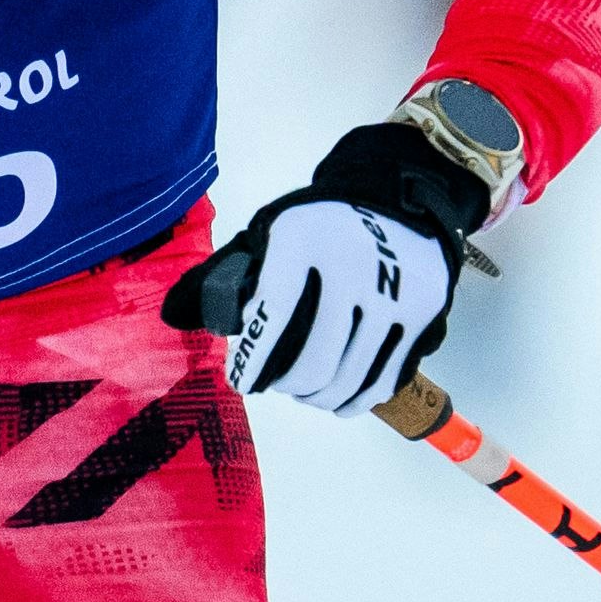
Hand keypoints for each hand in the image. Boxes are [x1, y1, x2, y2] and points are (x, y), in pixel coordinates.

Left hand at [162, 122, 487, 414]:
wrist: (400, 200)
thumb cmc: (321, 228)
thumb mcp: (271, 234)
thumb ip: (225, 275)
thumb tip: (177, 317)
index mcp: (305, 239)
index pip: (273, 311)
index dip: (252, 357)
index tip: (240, 381)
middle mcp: (354, 266)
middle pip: (313, 358)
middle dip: (285, 383)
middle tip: (273, 383)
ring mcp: (394, 294)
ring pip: (348, 377)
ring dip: (317, 396)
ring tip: (302, 391)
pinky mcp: (422, 316)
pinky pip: (382, 379)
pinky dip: (354, 400)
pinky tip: (335, 400)